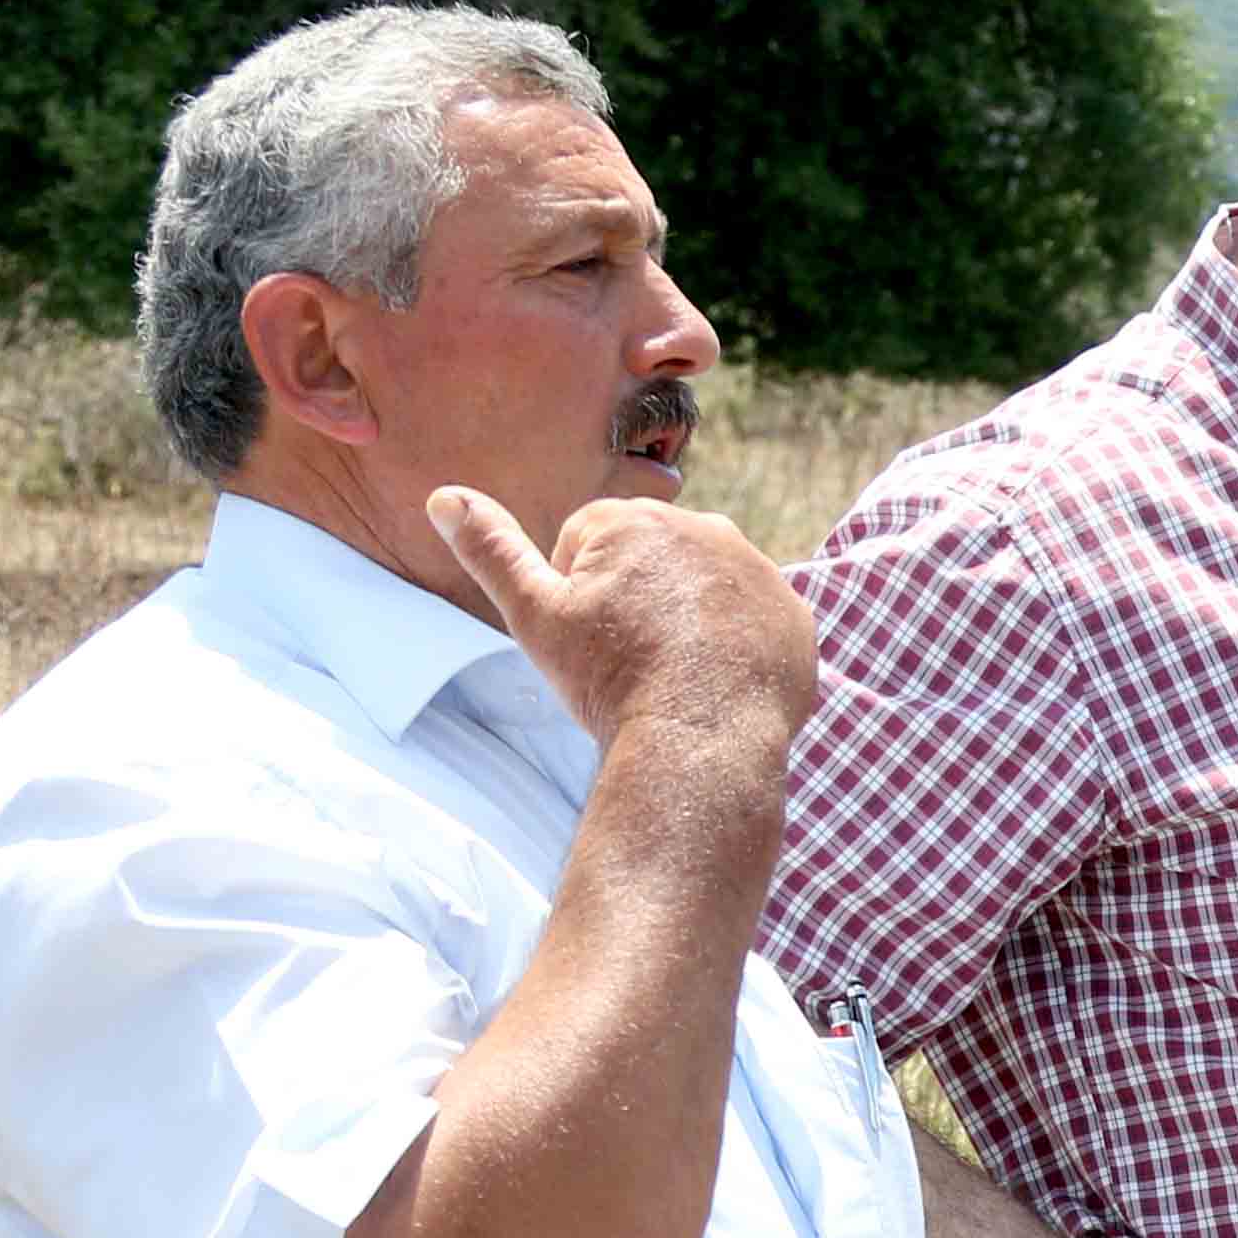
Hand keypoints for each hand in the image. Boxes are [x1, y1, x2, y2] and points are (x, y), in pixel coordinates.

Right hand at [429, 486, 820, 751]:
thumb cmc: (610, 679)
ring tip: (672, 672)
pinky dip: (733, 648)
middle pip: (647, 564)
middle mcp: (705, 528)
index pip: (587, 544)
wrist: (700, 740)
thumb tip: (444, 496)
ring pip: (700, 591)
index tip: (590, 638)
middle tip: (629, 658)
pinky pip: (751, 623)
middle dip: (633, 602)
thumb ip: (492, 550)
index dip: (578, 598)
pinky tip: (715, 682)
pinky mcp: (793, 616)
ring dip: (684, 621)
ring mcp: (757, 571)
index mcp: (635, 521)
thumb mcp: (534, 615)